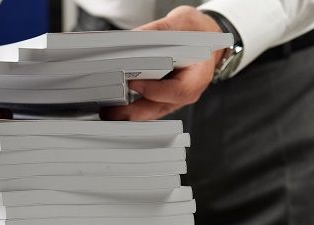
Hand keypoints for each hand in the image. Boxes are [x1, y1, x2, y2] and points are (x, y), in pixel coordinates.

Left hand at [100, 6, 224, 120]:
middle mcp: (188, 91)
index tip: (135, 84)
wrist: (204, 38)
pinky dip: (132, 108)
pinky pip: (147, 107)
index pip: (179, 90)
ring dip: (130, 114)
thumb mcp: (182, 22)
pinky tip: (116, 108)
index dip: (156, 90)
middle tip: (113, 112)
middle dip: (135, 112)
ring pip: (152, 111)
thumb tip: (133, 39)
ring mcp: (174, 98)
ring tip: (109, 112)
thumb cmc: (197, 32)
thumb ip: (158, 31)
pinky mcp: (162, 98)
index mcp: (199, 74)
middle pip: (161, 107)